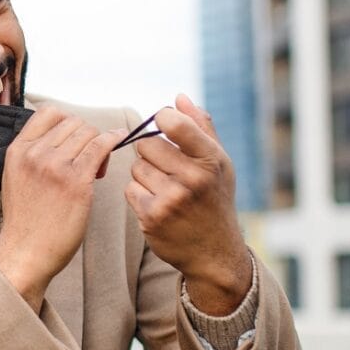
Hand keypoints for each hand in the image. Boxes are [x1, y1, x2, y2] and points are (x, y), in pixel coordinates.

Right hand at [0, 107, 124, 310]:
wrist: (25, 252)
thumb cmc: (25, 220)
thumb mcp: (16, 177)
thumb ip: (32, 155)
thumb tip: (65, 137)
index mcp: (17, 150)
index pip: (48, 112)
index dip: (68, 121)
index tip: (74, 138)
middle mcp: (34, 153)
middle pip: (73, 122)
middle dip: (85, 135)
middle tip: (87, 160)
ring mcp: (54, 166)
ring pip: (88, 133)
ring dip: (98, 143)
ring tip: (96, 167)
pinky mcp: (76, 181)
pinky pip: (101, 147)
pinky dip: (113, 140)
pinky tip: (118, 139)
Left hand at [124, 93, 250, 314]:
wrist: (214, 251)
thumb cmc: (214, 198)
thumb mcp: (219, 163)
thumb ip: (200, 127)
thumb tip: (177, 97)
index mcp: (211, 160)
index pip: (175, 124)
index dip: (161, 119)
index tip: (163, 125)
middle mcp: (193, 179)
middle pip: (146, 145)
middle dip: (152, 153)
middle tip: (167, 167)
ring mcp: (171, 199)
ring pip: (136, 167)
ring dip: (145, 175)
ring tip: (166, 188)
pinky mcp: (152, 216)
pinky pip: (130, 189)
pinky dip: (140, 194)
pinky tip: (158, 204)